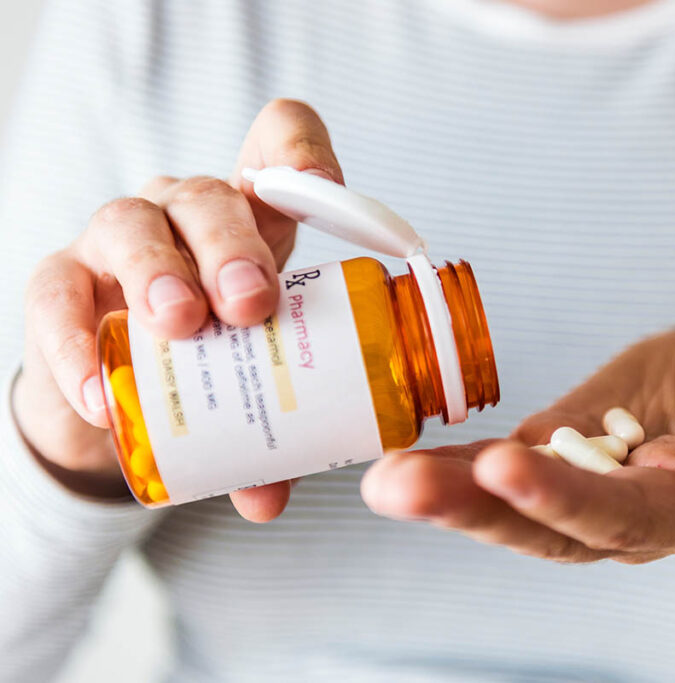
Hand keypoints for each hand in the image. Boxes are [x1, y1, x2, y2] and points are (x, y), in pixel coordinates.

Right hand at [13, 99, 342, 519]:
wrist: (117, 388)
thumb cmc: (208, 363)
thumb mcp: (253, 385)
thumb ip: (270, 437)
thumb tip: (268, 498)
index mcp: (251, 222)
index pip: (276, 150)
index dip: (302, 155)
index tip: (327, 192)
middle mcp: (184, 216)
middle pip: (208, 196)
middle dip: (233, 246)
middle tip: (252, 304)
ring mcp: (118, 241)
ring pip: (133, 226)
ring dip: (160, 273)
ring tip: (182, 325)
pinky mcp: (60, 283)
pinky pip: (58, 295)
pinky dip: (79, 343)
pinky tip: (100, 391)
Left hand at [361, 301, 674, 562]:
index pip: (623, 515)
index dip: (564, 498)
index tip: (504, 467)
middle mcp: (633, 515)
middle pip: (547, 528)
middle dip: (472, 509)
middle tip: (398, 486)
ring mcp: (589, 487)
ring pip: (514, 508)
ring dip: (447, 495)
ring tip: (384, 480)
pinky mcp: (561, 453)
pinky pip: (504, 468)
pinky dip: (456, 468)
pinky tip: (407, 460)